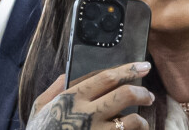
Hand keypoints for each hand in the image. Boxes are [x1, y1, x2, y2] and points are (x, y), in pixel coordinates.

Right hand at [27, 62, 153, 129]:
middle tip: (149, 95)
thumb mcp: (39, 107)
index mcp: (72, 98)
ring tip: (141, 123)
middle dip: (142, 92)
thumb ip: (54, 89)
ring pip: (131, 122)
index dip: (128, 70)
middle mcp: (86, 115)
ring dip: (141, 121)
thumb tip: (67, 74)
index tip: (143, 66)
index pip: (107, 77)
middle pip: (124, 95)